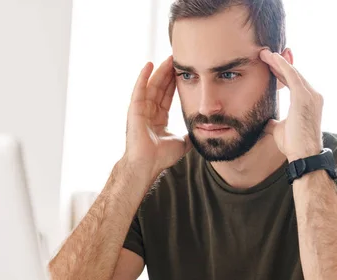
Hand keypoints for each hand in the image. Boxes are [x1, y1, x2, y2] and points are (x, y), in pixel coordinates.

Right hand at [123, 56, 191, 176]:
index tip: (183, 72)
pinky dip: (143, 77)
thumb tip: (202, 132)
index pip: (168, 96)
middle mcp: (149, 112)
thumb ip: (189, 135)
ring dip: (160, 71)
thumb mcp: (181, 143)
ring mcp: (141, 110)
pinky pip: (139, 90)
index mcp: (159, 118)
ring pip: (152, 86)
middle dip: (169, 73)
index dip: (175, 83)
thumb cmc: (161, 157)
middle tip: (177, 58)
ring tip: (168, 58)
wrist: (148, 165)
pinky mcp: (134, 109)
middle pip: (160, 88)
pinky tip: (149, 65)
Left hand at [259, 49, 322, 161]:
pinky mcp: (304, 97)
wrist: (303, 155)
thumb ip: (275, 122)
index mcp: (309, 102)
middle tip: (264, 54)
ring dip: (278, 62)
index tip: (269, 66)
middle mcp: (313, 96)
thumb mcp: (281, 129)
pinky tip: (272, 58)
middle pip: (293, 74)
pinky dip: (281, 66)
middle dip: (279, 64)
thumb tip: (265, 121)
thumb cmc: (294, 145)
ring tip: (264, 54)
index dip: (281, 73)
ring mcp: (311, 95)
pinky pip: (291, 76)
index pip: (293, 83)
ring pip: (292, 72)